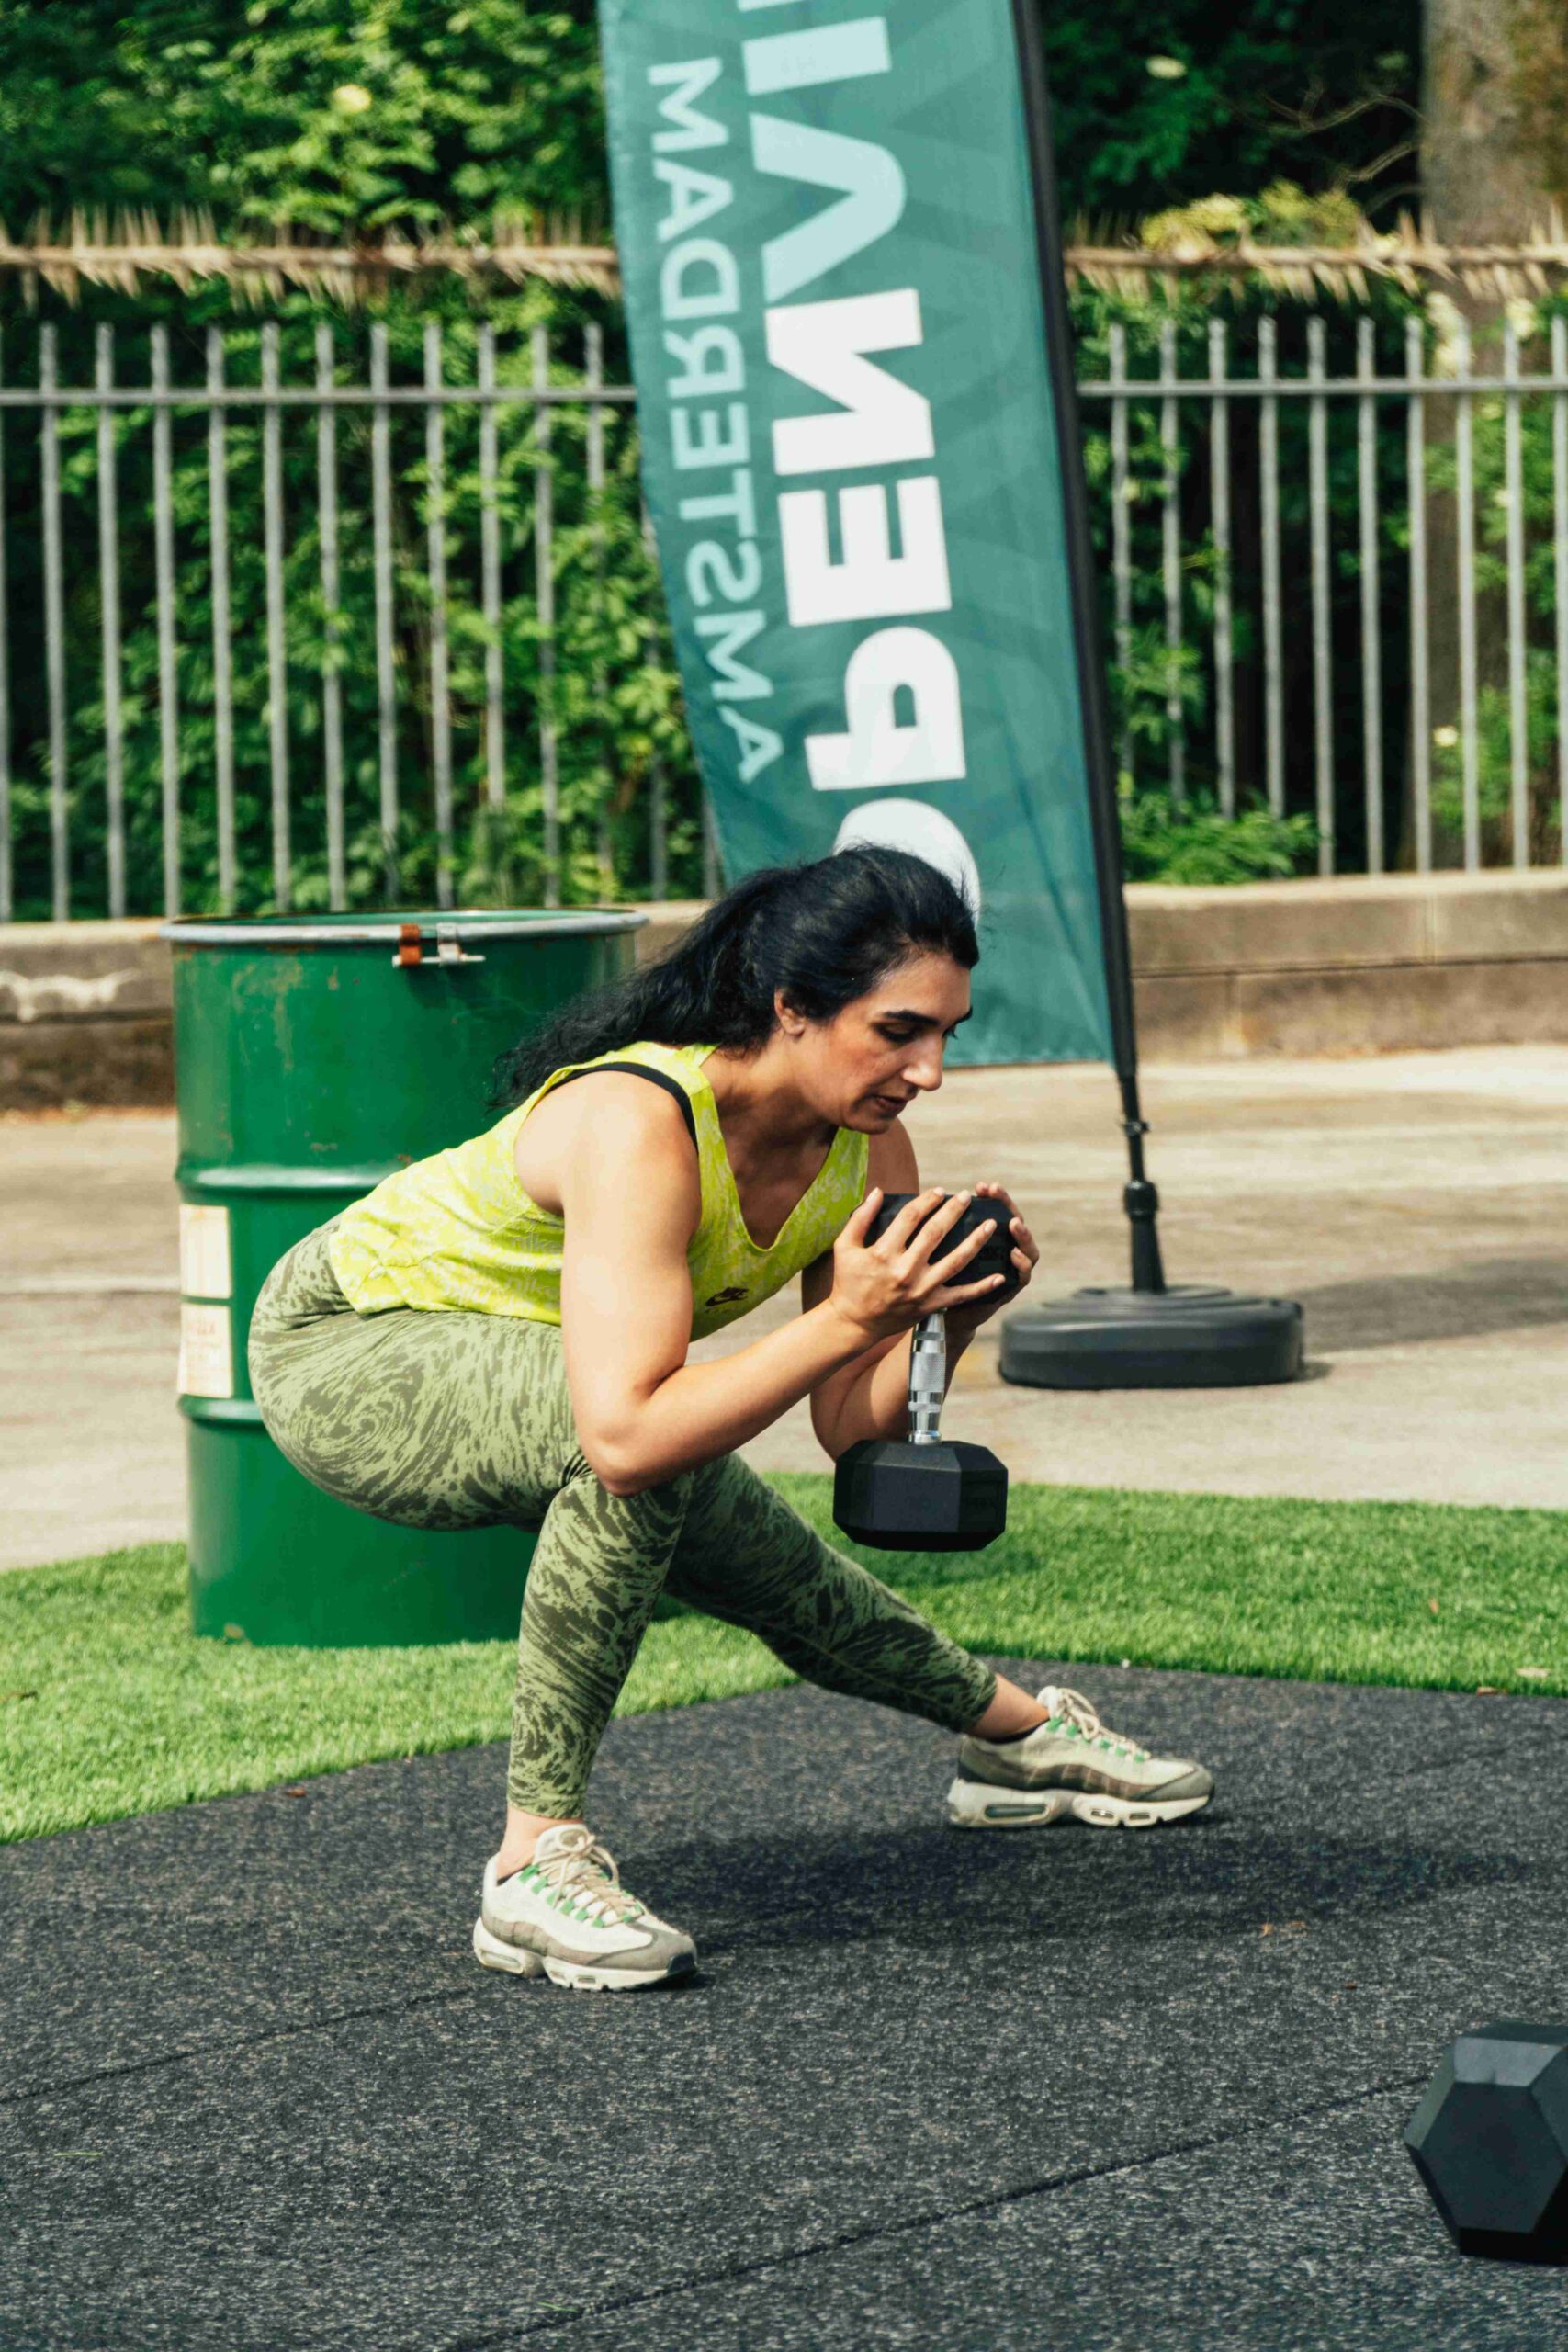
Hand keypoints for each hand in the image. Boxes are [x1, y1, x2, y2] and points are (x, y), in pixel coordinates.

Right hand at [828, 1186, 1005, 1344]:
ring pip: (955, 1261)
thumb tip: (878, 1191)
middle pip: (935, 1234)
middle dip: (953, 1212)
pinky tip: (1000, 1275)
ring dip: (975, 1241)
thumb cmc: (848, 1281)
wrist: (854, 1323)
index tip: (940, 1191)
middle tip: (966, 1197)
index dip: (926, 1201)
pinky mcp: (931, 1305)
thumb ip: (861, 1217)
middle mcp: (905, 1271)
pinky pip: (962, 1295)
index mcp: (883, 1253)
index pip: (910, 1218)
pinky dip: (982, 1287)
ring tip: (990, 1224)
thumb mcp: (845, 1246)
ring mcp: (921, 1290)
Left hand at [944, 1183, 1037, 1335]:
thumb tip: (928, 1202)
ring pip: (1028, 1250)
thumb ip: (944, 1231)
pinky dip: (1021, 1265)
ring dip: (1022, 1235)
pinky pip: (1022, 1277)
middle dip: (1008, 1206)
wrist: (950, 1317)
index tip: (982, 1186)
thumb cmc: (945, 1281)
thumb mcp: (944, 1253)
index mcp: (991, 1240)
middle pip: (1016, 1223)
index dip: (994, 1198)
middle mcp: (1005, 1252)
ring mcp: (1011, 1270)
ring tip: (1013, 1224)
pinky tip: (1013, 1255)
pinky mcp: (1011, 1289)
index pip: (998, 1211)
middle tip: (998, 1193)